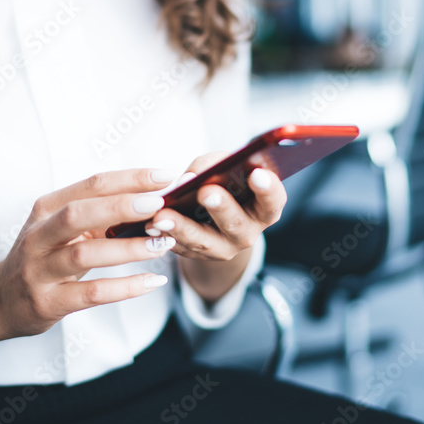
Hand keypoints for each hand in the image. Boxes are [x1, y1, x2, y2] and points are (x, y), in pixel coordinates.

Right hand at [0, 168, 181, 344]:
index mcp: (47, 208)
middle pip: (81, 213)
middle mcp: (40, 235)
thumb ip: (99, 213)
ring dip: (129, 248)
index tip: (166, 175)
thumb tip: (153, 199)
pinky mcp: (48, 302)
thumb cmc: (43, 257)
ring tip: (164, 243)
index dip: (131, 178)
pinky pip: (91, 293)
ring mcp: (40, 270)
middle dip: (123, 205)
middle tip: (160, 203)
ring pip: (86, 254)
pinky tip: (152, 281)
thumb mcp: (61, 228)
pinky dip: (125, 287)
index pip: (92, 184)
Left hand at [143, 151, 286, 261]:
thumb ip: (213, 165)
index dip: (267, 188)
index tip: (256, 173)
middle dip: (221, 207)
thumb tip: (191, 177)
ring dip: (182, 227)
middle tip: (207, 191)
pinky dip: (165, 236)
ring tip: (163, 215)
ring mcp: (225, 249)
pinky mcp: (200, 257)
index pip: (273, 200)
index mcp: (265, 208)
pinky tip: (150, 225)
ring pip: (204, 242)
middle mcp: (249, 233)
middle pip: (236, 224)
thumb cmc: (224, 181)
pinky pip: (182, 249)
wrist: (214, 214)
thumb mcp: (224, 168)